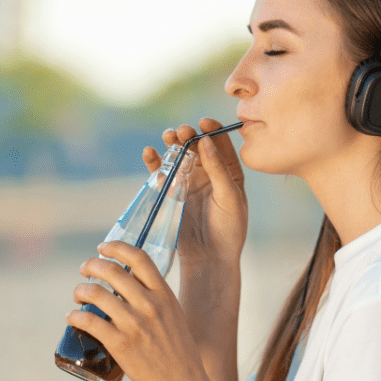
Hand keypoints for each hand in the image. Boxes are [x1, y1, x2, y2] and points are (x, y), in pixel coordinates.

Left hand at [67, 240, 220, 380]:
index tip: (103, 247)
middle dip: (91, 265)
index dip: (117, 247)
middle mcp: (149, 305)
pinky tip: (72, 317)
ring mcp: (134, 324)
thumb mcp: (172, 312)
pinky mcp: (120, 344)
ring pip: (96, 294)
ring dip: (80, 290)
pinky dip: (75, 316)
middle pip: (112, 271)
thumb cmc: (177, 348)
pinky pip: (90, 322)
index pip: (139, 258)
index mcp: (163, 294)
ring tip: (78, 294)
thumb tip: (128, 283)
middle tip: (84, 269)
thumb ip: (154, 296)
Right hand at [143, 118, 247, 268]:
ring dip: (172, 143)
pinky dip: (154, 161)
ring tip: (167, 137)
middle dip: (188, 135)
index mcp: (229, 171)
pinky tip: (149, 153)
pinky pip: (161, 172)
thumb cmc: (228, 229)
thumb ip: (218, 170)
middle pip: (196, 145)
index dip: (212, 129)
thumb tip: (206, 141)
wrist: (209, 258)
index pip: (220, 143)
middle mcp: (209, 172)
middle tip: (182, 132)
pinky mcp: (172, 192)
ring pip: (178, 155)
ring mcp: (189, 181)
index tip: (203, 123)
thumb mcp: (230, 198)